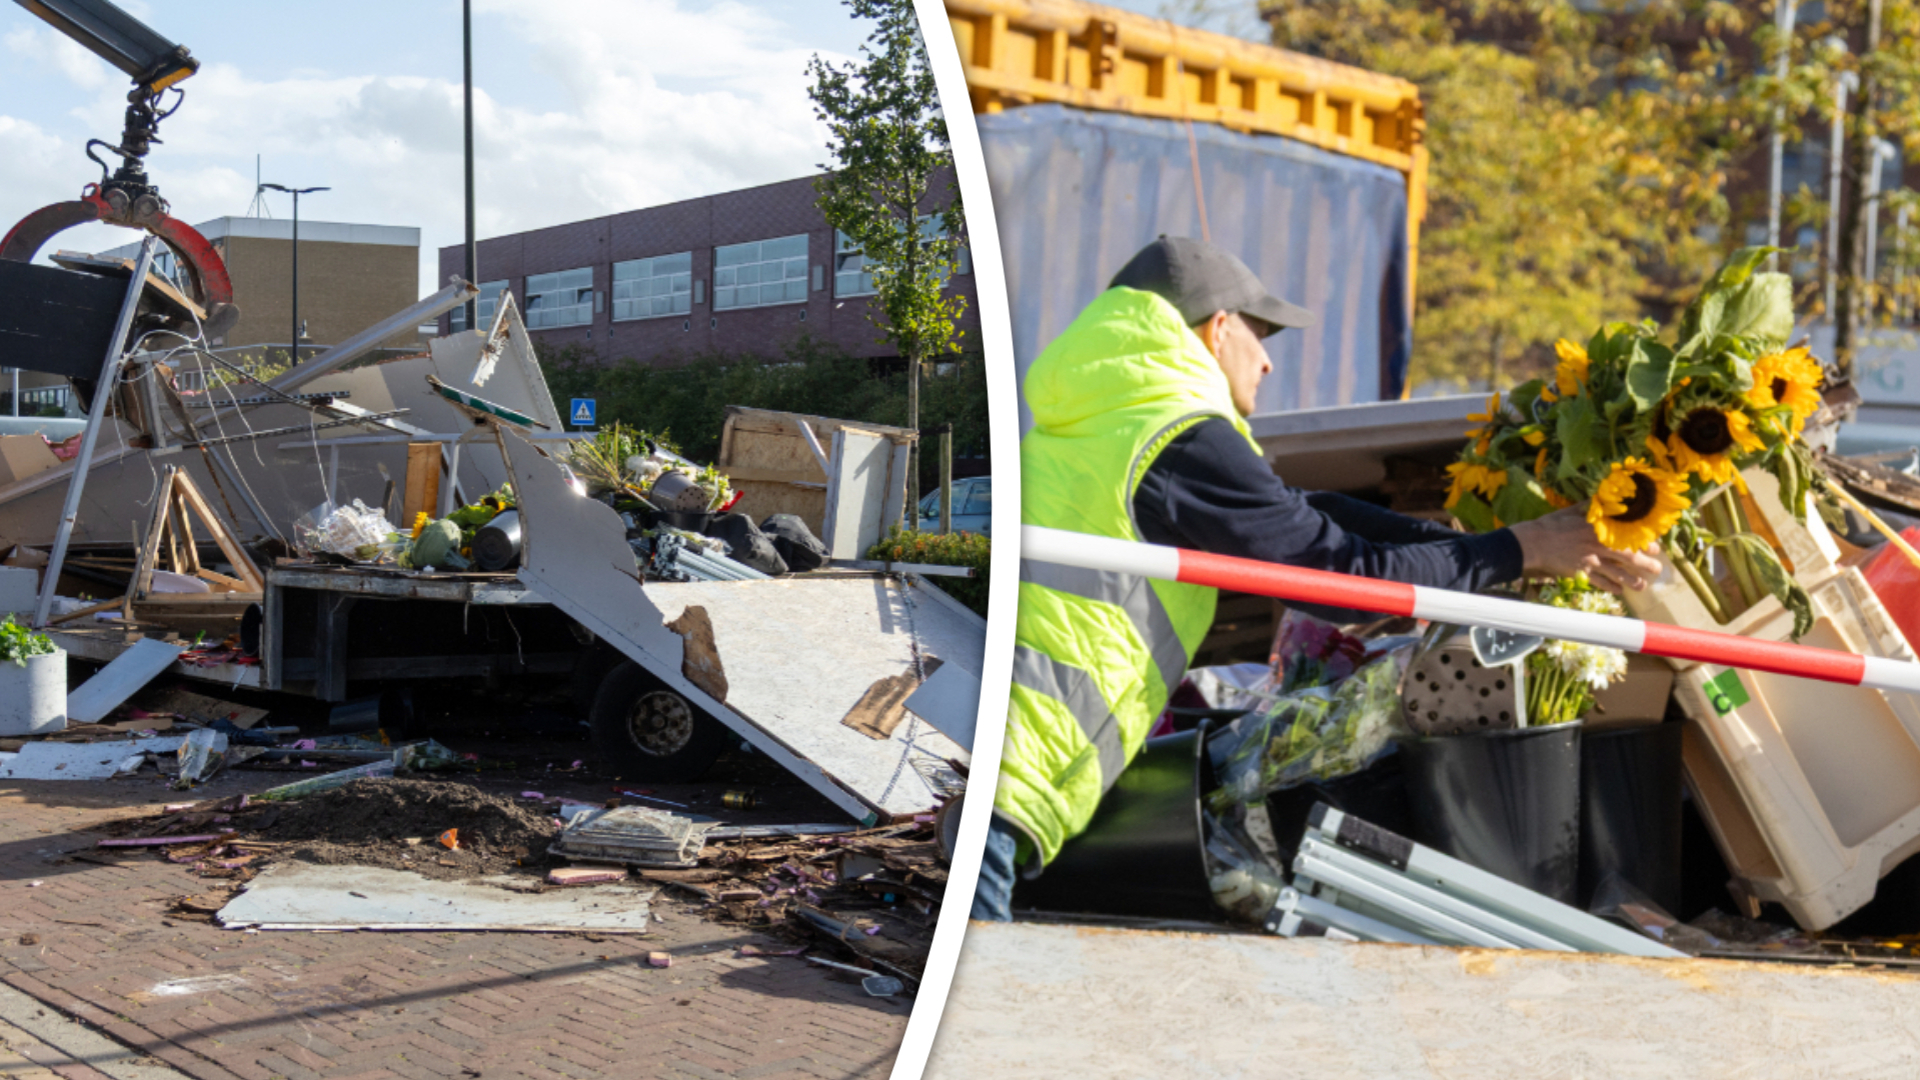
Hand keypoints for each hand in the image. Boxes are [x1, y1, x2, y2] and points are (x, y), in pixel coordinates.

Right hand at [1506, 504, 1663, 593]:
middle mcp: (1599, 546)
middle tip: (1656, 569)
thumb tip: (1604, 497)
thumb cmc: (1552, 524)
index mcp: (1600, 529)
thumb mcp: (1573, 510)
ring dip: (1632, 581)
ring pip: (1617, 573)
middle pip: (1628, 557)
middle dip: (1645, 564)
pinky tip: (1618, 592)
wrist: (1533, 542)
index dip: (1644, 543)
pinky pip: (1600, 582)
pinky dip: (1610, 588)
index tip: (1654, 547)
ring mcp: (1591, 561)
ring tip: (1642, 586)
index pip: (1629, 536)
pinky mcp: (1581, 572)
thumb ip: (1591, 506)